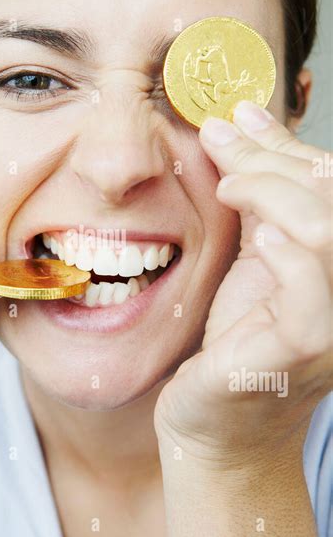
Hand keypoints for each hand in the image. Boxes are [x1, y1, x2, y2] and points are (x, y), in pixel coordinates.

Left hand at [155, 100, 331, 467]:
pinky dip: (279, 239)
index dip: (290, 144)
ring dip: (272, 189)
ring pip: (327, 228)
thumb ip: (262, 193)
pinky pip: (309, 279)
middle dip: (274, 157)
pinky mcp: (307, 347)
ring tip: (228, 185)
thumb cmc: (239, 335)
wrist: (215, 420)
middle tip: (220, 139)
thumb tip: (242, 120)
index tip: (239, 116)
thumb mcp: (257, 250)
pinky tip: (248, 226)